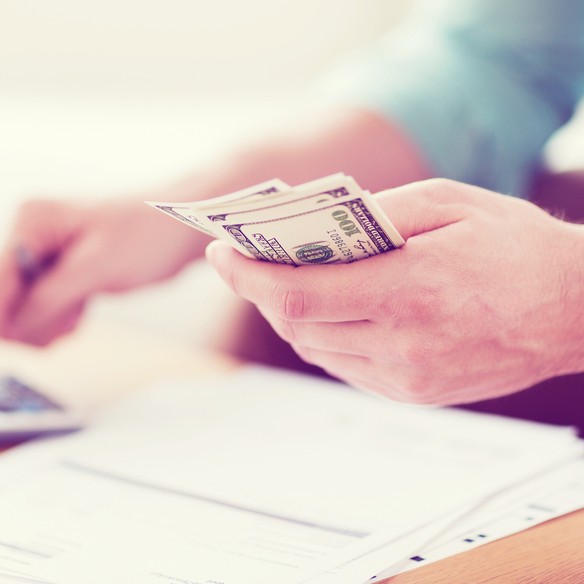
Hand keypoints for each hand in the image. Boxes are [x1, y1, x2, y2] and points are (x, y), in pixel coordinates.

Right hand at [0, 196, 208, 386]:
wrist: (181, 227)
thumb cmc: (147, 234)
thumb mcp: (98, 266)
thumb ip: (50, 297)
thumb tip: (9, 329)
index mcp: (27, 222)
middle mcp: (23, 238)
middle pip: (1, 308)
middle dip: (36, 323)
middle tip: (76, 310)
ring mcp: (34, 258)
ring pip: (20, 319)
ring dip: (52, 324)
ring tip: (85, 302)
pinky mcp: (49, 277)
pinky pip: (38, 317)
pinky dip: (60, 321)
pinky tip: (85, 303)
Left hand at [206, 178, 583, 405]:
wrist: (578, 312)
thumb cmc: (515, 246)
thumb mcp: (449, 203)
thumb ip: (375, 213)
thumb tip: (312, 226)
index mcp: (412, 290)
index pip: (299, 295)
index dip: (248, 277)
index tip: (220, 254)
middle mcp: (404, 344)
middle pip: (297, 325)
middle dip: (262, 290)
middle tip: (245, 259)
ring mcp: (408, 378)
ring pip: (315, 349)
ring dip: (289, 314)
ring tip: (282, 278)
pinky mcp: (413, 394)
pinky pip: (343, 365)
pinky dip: (323, 335)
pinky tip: (329, 307)